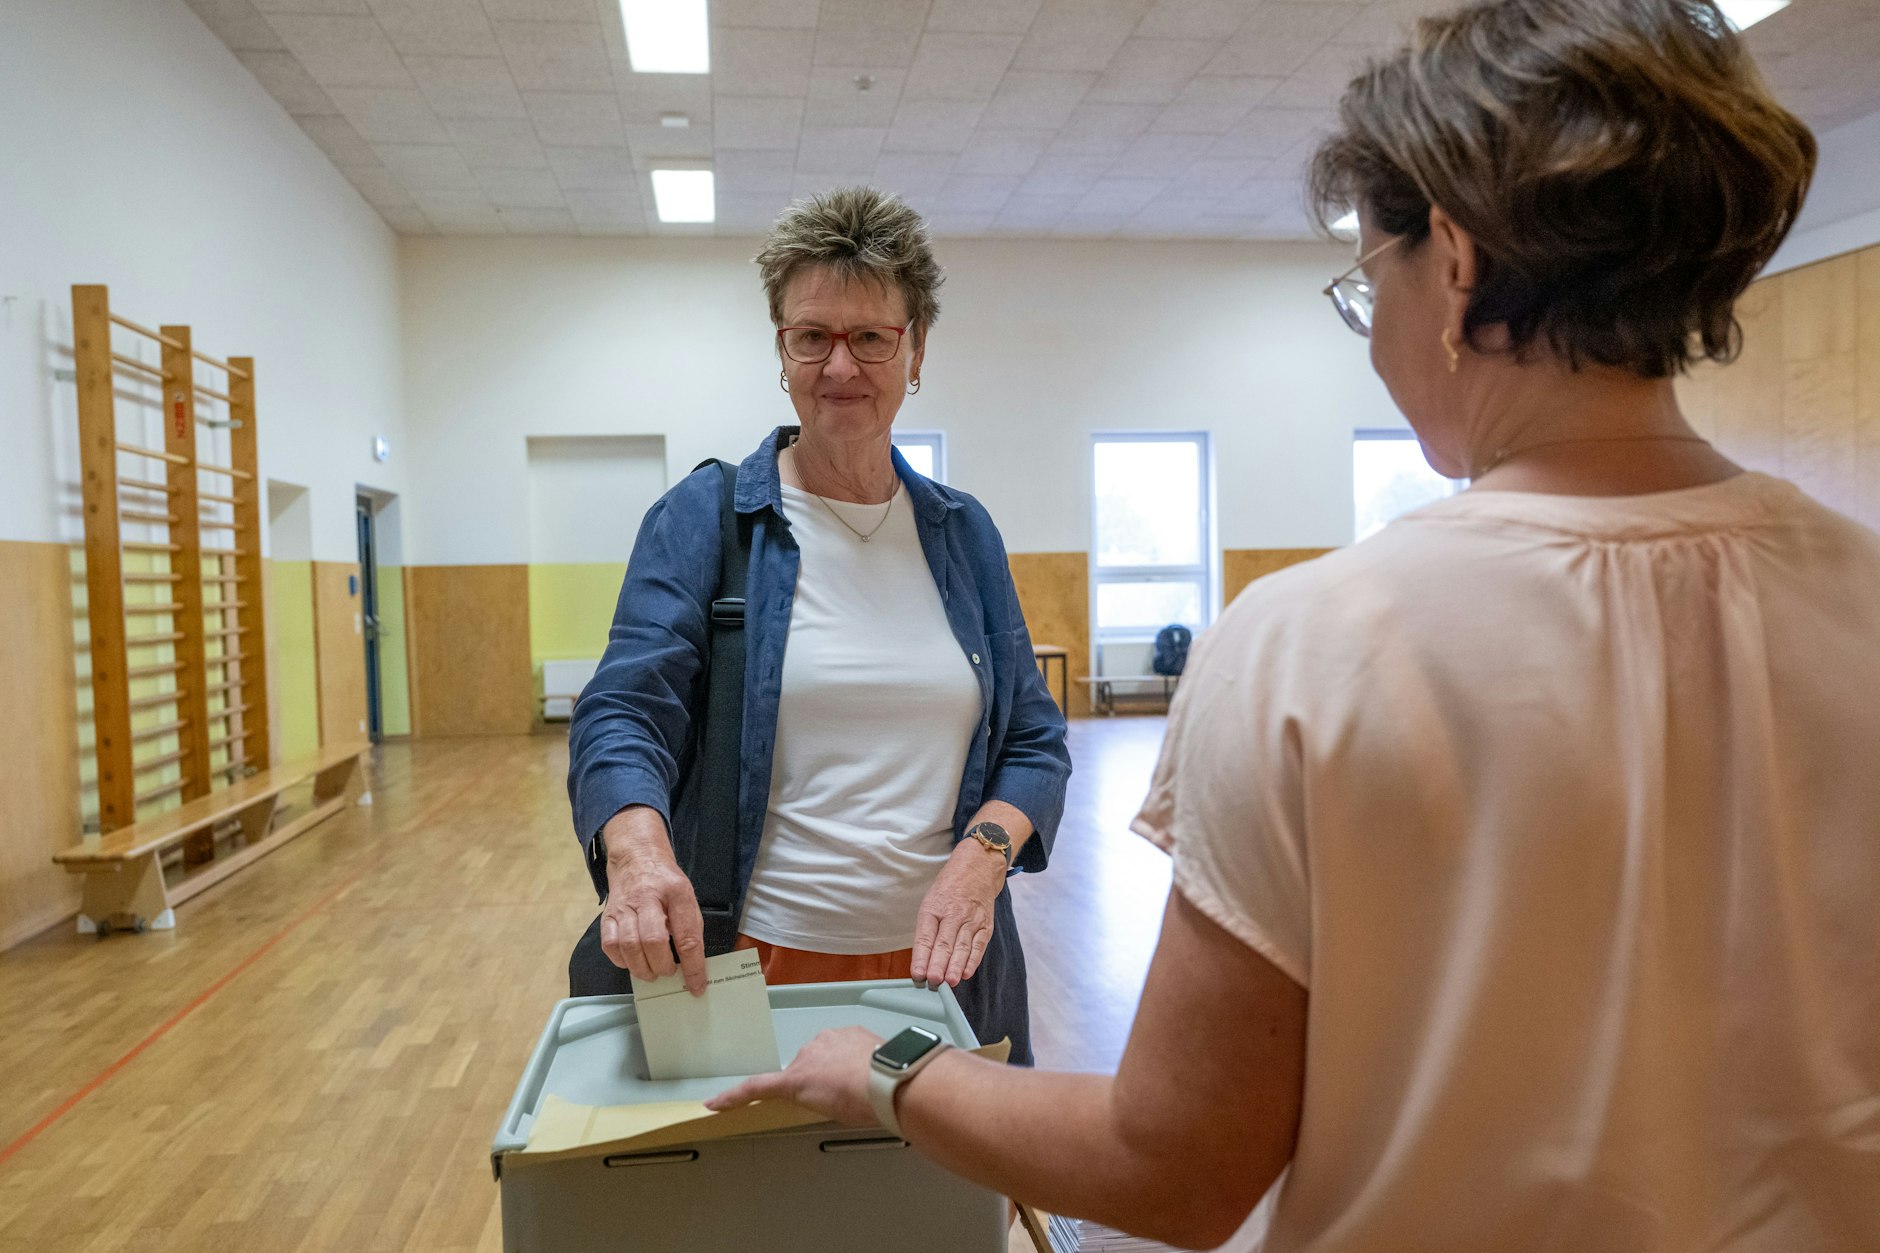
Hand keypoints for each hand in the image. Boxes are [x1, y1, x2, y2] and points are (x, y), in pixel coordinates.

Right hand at [599, 806, 706, 994]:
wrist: (637, 857)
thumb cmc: (666, 883)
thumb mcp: (687, 897)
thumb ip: (690, 927)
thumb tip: (692, 964)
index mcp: (676, 892)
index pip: (687, 936)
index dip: (693, 966)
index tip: (697, 986)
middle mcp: (648, 898)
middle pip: (653, 941)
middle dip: (662, 965)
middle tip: (669, 972)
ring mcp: (624, 906)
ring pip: (628, 945)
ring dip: (642, 968)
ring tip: (652, 972)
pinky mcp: (608, 915)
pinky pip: (610, 945)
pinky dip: (622, 960)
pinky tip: (633, 961)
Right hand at [706, 1027, 882, 1125]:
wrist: (891, 1080)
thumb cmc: (862, 1103)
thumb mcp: (831, 1112)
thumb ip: (817, 1099)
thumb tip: (824, 1094)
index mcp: (796, 1079)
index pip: (757, 1088)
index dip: (733, 1097)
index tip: (715, 1102)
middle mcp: (807, 1054)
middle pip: (801, 1069)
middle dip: (815, 1080)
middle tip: (838, 1097)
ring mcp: (828, 1039)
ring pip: (824, 1053)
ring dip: (835, 1065)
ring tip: (858, 1083)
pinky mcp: (848, 1030)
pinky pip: (843, 1043)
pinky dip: (851, 1054)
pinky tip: (866, 1066)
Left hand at [910, 841, 1006, 989]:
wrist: (977, 869)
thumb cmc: (948, 890)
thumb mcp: (930, 902)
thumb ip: (927, 931)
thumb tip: (922, 962)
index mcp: (933, 908)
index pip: (925, 936)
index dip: (921, 957)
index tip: (917, 974)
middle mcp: (953, 913)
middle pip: (944, 943)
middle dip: (938, 963)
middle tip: (933, 980)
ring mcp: (971, 920)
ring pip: (962, 946)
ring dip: (955, 966)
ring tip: (949, 982)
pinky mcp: (985, 926)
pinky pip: (978, 946)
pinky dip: (972, 961)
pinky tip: (966, 973)